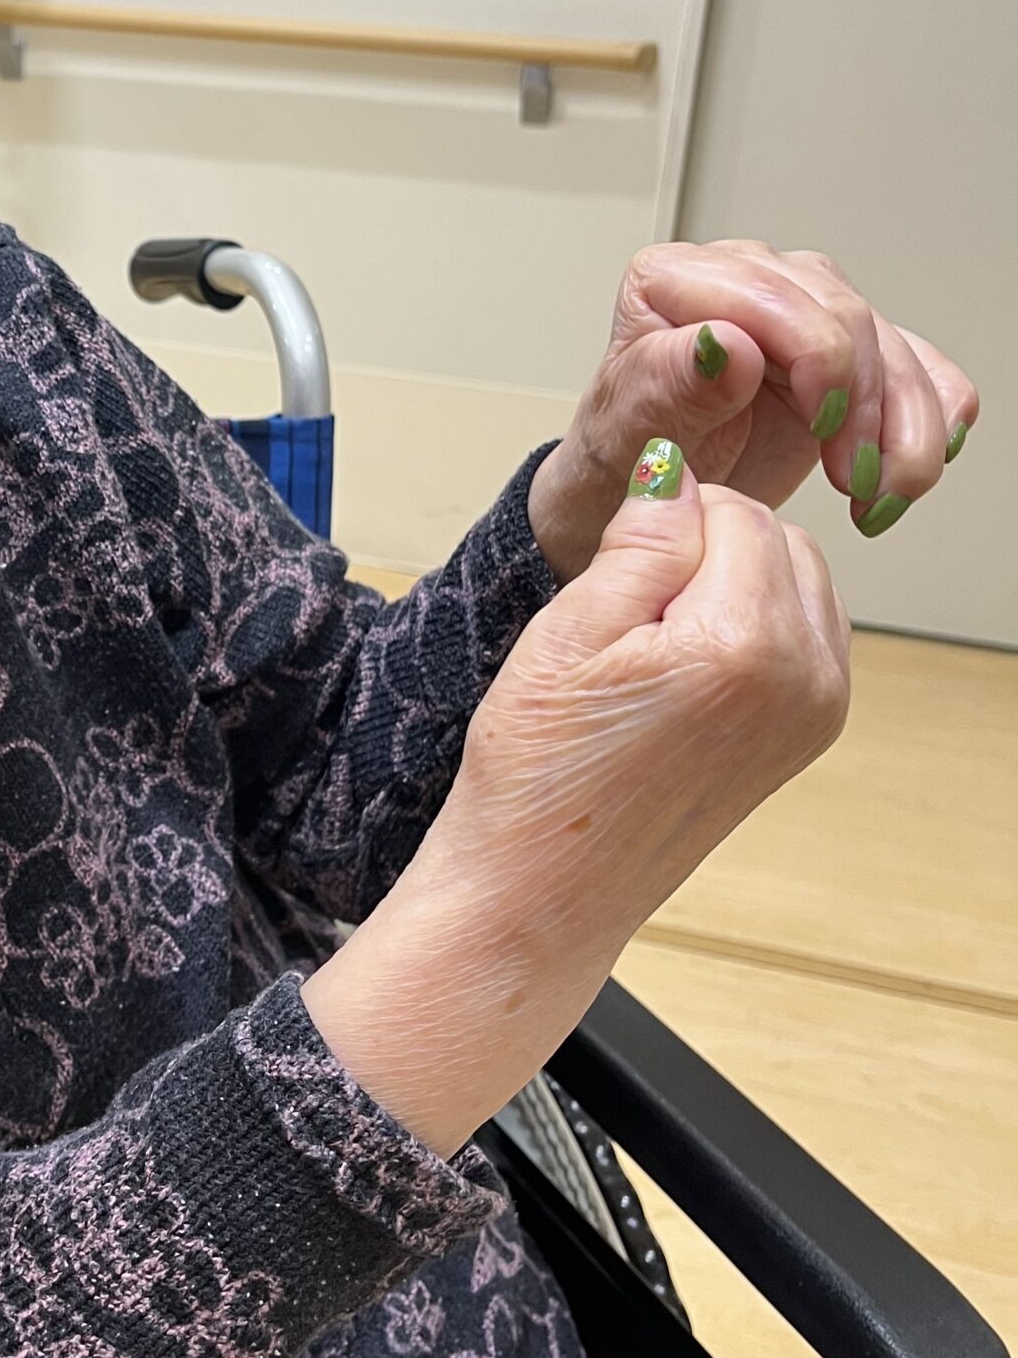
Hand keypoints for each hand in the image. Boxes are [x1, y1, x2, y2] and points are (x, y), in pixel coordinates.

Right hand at [304, 443, 849, 1153]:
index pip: (732, 509)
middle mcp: (806, 678)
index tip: (610, 574)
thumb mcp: (571, 628)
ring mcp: (816, 712)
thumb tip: (681, 469)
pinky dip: (749, 625)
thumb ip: (643, 537)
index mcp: (749, 645)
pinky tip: (681, 669)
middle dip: (706, 548)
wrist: (544, 888)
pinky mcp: (806, 733)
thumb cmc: (540, 772)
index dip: (662, 520)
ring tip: (651, 646)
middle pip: (776, 537)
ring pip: (794, 579)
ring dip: (731, 582)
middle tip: (626, 614)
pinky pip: (800, 631)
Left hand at [527, 241, 978, 579]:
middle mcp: (746, 278)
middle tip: (855, 478)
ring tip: (881, 494)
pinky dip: (933, 418)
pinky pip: (919, 368)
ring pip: (893, 345)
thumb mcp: (633, 428)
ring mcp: (803, 309)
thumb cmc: (628, 450)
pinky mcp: (848, 351)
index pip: (772, 295)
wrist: (655, 491)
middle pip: (846, 317)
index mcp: (677, 279)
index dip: (818, 357)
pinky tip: (913, 465)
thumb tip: (728, 344)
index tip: (824, 428)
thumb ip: (675, 382)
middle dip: (865, 404)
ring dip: (907, 426)